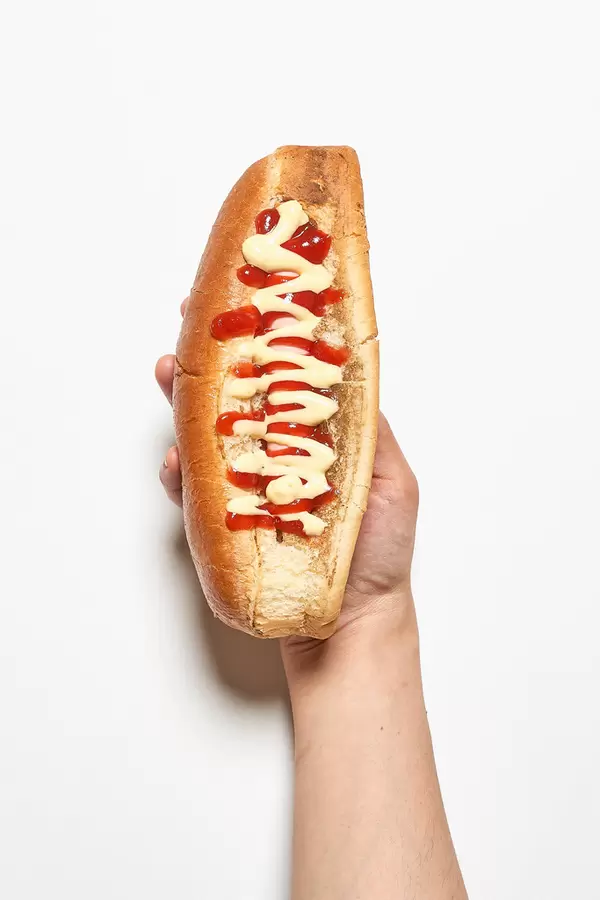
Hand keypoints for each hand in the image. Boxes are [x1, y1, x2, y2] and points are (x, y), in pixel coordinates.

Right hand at [156, 299, 419, 641]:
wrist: (355, 618)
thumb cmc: (382, 551)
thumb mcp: (392, 480)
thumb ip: (369, 430)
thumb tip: (349, 368)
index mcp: (315, 438)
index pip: (283, 379)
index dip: (262, 341)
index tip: (245, 301)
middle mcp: (276, 456)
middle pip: (236, 397)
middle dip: (208, 357)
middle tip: (187, 324)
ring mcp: (247, 488)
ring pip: (205, 436)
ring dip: (181, 402)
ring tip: (169, 374)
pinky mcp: (224, 526)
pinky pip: (194, 494)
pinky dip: (181, 474)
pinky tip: (178, 460)